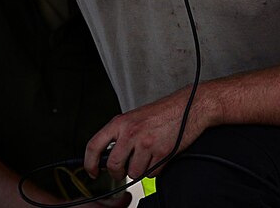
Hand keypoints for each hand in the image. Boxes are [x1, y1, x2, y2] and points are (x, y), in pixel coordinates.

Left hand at [84, 86, 212, 181]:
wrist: (190, 106)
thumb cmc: (163, 112)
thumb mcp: (135, 117)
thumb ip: (120, 134)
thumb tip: (107, 157)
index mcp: (121, 122)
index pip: (94, 145)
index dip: (89, 163)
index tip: (93, 171)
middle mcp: (131, 132)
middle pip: (114, 165)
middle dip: (118, 173)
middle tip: (123, 171)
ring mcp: (147, 143)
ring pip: (134, 172)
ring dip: (140, 170)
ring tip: (148, 156)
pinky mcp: (162, 152)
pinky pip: (151, 174)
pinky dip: (155, 170)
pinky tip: (159, 156)